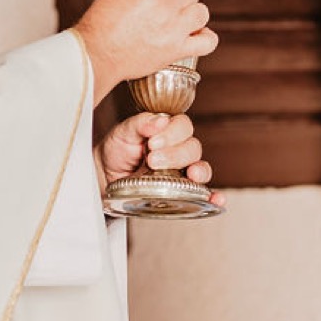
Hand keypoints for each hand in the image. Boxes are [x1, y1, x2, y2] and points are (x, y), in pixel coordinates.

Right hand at [72, 0, 216, 100]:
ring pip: (202, 12)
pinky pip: (208, 41)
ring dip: (192, 17)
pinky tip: (194, 37)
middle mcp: (164, 3)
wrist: (96, 54)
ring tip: (179, 24)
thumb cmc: (101, 25)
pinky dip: (205, 38)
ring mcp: (173, 27)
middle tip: (168, 10)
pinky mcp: (176, 50)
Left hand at [95, 112, 224, 208]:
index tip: (152, 143)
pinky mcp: (182, 191)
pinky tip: (215, 199)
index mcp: (167, 130)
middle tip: (152, 161)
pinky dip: (213, 196)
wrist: (105, 177)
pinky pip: (204, 193)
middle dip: (175, 155)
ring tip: (190, 175)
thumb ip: (139, 123)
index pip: (183, 125)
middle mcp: (178, 148)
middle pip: (193, 147)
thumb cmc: (116, 150)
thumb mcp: (122, 133)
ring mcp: (182, 170)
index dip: (172, 133)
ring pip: (201, 167)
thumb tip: (159, 120)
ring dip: (198, 171)